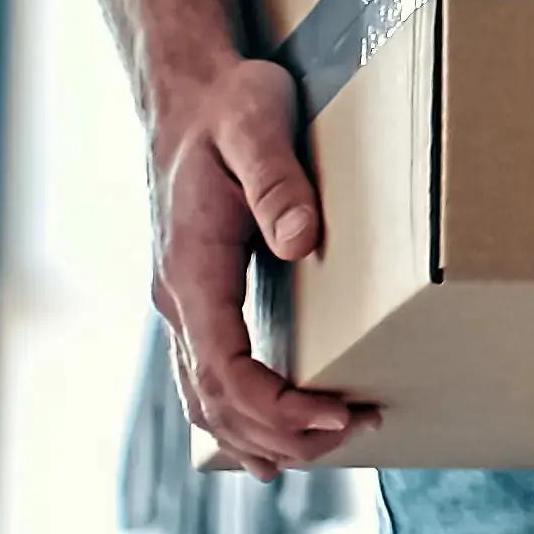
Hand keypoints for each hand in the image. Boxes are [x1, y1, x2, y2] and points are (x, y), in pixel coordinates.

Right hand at [149, 43, 371, 471]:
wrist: (187, 90)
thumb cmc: (228, 104)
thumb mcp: (257, 124)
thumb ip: (277, 181)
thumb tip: (297, 240)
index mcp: (190, 265)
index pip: (222, 368)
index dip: (275, 407)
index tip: (335, 414)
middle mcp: (177, 295)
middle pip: (215, 402)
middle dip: (283, 434)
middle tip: (356, 431)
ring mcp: (183, 302)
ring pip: (205, 401)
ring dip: (264, 435)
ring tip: (331, 444)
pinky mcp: (198, 299)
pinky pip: (208, 380)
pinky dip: (241, 420)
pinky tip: (276, 442)